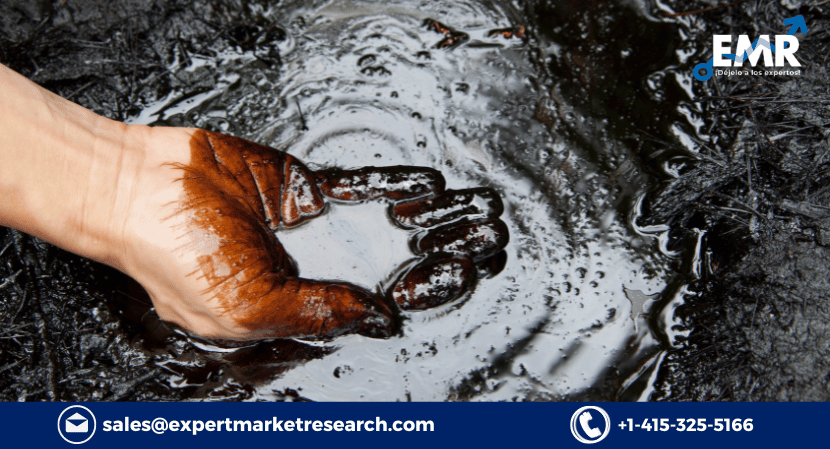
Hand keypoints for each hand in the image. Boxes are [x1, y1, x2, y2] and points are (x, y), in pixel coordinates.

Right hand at [119, 128, 506, 340]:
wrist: (135, 186)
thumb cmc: (174, 257)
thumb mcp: (249, 308)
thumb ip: (318, 313)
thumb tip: (381, 321)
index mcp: (287, 319)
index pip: (361, 321)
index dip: (406, 312)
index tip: (452, 298)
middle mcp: (302, 277)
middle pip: (380, 274)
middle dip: (428, 270)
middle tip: (478, 261)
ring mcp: (304, 233)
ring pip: (376, 231)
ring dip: (420, 229)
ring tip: (470, 228)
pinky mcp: (301, 190)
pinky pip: (355, 186)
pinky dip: (392, 185)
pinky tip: (429, 187)